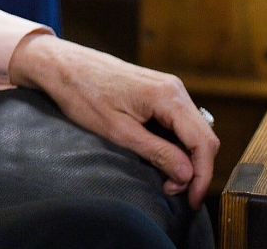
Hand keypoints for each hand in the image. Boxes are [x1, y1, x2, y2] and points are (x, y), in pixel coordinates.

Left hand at [7, 33, 219, 208]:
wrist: (63, 66)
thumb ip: (156, 152)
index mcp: (168, 96)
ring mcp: (168, 88)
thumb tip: (187, 175)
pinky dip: (176, 143)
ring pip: (193, 130)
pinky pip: (179, 122)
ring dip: (185, 157)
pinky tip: (161, 157)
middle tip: (172, 191)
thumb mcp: (118, 131)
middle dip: (194, 169)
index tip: (192, 200)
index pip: (203, 142)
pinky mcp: (159, 91)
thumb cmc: (84, 94)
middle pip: (203, 137)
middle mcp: (175, 89)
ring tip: (166, 178)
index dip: (202, 175)